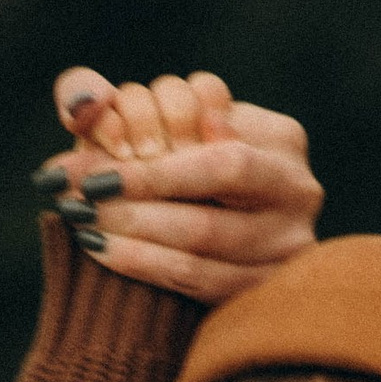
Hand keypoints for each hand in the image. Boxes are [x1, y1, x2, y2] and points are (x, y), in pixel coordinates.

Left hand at [41, 69, 320, 303]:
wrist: (207, 213)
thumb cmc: (171, 152)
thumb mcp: (154, 112)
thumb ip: (104, 94)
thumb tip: (85, 107)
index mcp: (282, 138)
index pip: (216, 147)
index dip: (156, 166)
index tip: (93, 171)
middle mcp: (298, 191)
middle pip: (216, 190)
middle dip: (139, 196)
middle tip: (82, 198)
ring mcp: (290, 246)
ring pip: (205, 238)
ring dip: (136, 232)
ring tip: (84, 223)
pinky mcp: (269, 288)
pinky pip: (200, 280)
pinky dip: (145, 264)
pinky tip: (102, 250)